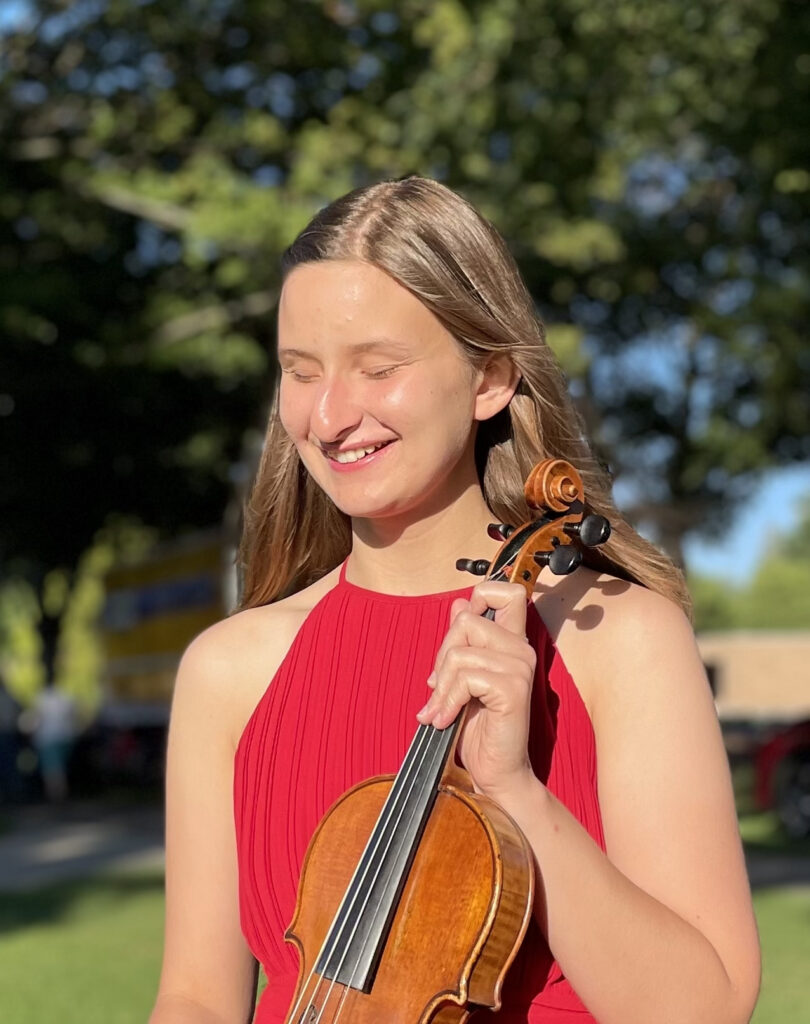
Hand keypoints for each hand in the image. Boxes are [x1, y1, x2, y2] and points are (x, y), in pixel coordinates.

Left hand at [416, 581, 537, 799]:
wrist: (495, 772)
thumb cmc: (478, 727)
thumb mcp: (464, 677)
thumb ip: (464, 641)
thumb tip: (459, 603)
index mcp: (512, 643)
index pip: (509, 592)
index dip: (482, 595)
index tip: (463, 626)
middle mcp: (521, 650)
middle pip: (467, 621)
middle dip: (442, 653)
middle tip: (438, 686)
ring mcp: (520, 668)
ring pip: (460, 652)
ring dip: (441, 685)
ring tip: (439, 709)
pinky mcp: (513, 689)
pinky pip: (466, 678)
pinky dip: (447, 700)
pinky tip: (445, 719)